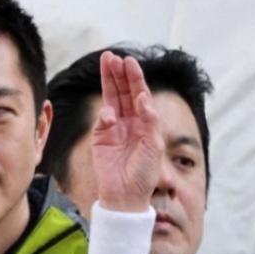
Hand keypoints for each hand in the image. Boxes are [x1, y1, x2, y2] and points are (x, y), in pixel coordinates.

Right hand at [91, 51, 164, 211]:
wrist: (126, 196)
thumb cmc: (144, 174)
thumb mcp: (154, 146)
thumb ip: (150, 121)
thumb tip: (144, 97)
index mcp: (145, 123)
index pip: (139, 95)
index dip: (135, 78)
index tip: (130, 62)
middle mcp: (129, 122)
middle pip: (123, 92)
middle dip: (118, 74)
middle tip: (113, 57)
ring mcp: (114, 128)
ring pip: (110, 99)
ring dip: (108, 81)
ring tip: (106, 62)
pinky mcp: (100, 137)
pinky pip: (102, 120)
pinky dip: (106, 115)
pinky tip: (111, 116)